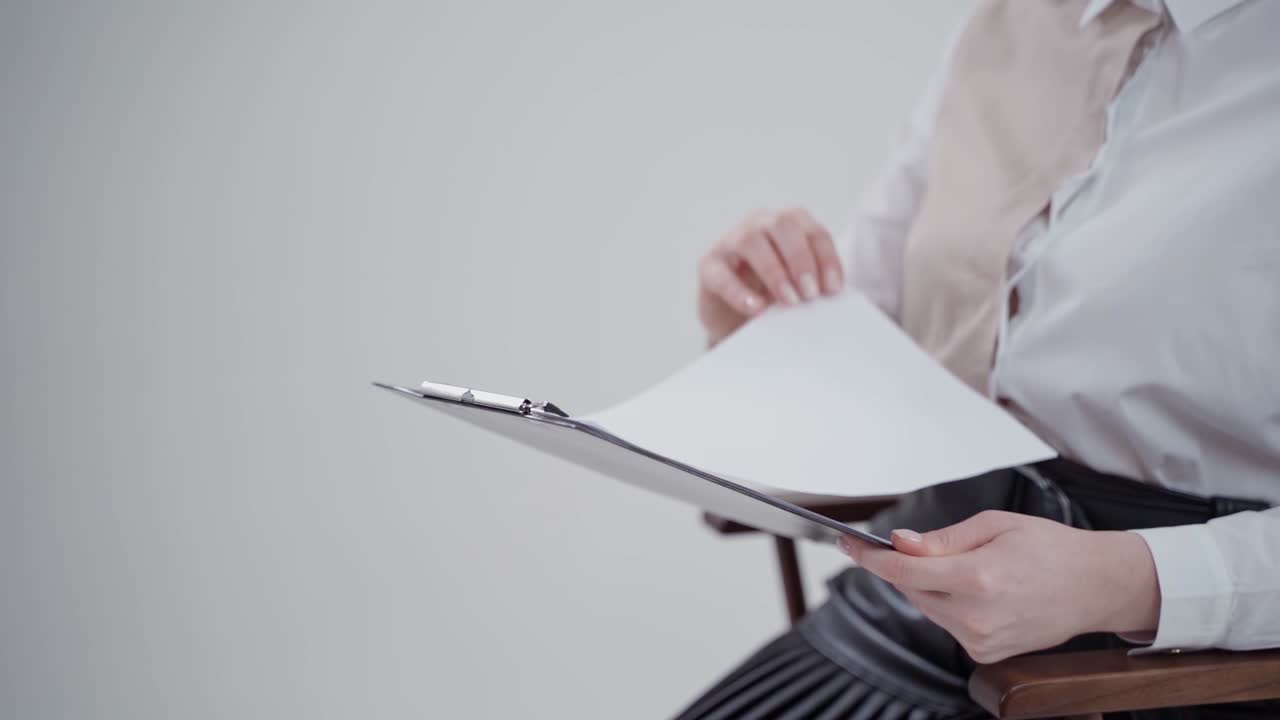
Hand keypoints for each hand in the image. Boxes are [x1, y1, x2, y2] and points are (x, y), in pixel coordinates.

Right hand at [697, 208, 844, 344]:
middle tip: (810, 293)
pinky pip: (721, 274)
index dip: (826, 257)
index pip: (812, 230)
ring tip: (789, 300)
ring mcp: (731, 241)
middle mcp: (760, 225)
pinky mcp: (708, 266)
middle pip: (782, 224)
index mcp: (789, 225)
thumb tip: (831, 295)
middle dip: (800, 258)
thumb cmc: (774, 296)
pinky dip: (739, 292)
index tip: (833, 289)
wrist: (737, 318)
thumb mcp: (799, 288)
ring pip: (750, 240)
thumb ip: (814, 284)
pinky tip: (756, 309)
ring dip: (774, 271)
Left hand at [838, 511, 1160, 663]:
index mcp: (977, 578)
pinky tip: (979, 589)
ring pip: (926, 606)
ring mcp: (980, 640)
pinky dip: (948, 603)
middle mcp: (976, 616)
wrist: (1095, 586)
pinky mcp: (985, 653)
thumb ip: (941, 538)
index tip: (849, 544)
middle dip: (906, 565)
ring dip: (928, 585)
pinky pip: (947, 622)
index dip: (869, 557)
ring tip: (968, 566)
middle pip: (910, 589)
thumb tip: (900, 543)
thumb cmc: (1051, 548)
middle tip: (918, 545)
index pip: (902, 571)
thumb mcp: (994, 524)